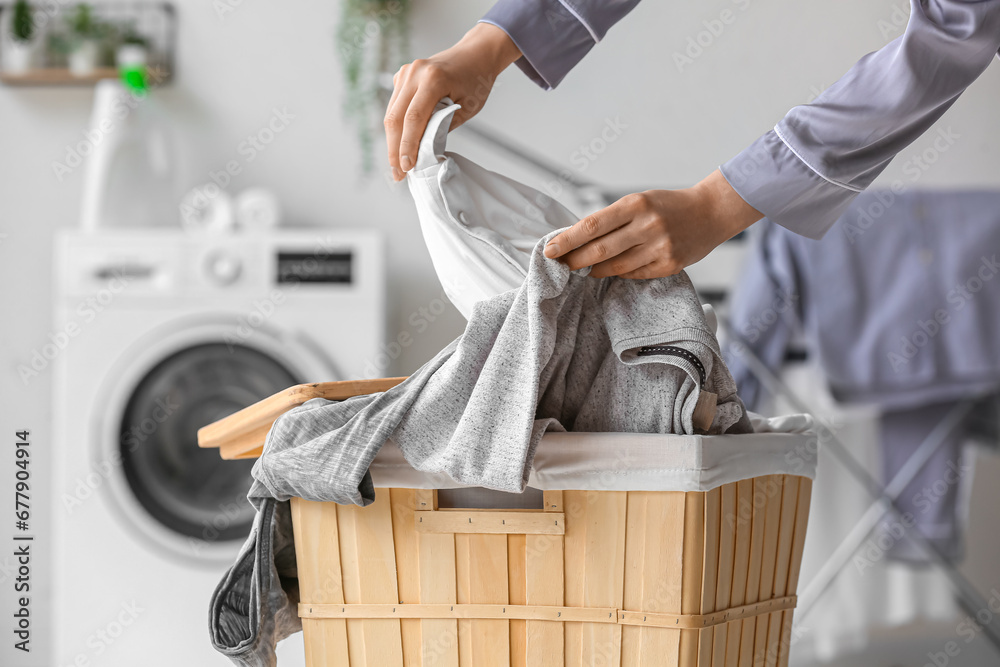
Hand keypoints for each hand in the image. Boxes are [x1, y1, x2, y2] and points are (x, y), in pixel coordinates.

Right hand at [385, 23, 520, 181]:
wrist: (475, 54)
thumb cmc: (476, 81)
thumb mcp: (467, 108)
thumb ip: (444, 125)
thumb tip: (423, 148)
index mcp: (433, 79)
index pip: (413, 118)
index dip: (408, 146)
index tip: (407, 167)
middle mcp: (414, 73)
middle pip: (396, 117)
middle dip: (394, 149)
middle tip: (397, 173)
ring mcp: (406, 73)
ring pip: (391, 113)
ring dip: (393, 141)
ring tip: (397, 164)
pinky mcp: (402, 76)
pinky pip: (395, 106)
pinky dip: (396, 127)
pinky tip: (400, 144)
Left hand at [543, 170, 762, 277]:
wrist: (711, 212)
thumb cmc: (668, 205)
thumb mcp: (640, 201)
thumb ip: (613, 219)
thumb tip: (577, 238)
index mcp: (636, 204)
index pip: (592, 225)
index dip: (567, 240)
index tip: (550, 249)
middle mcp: (648, 225)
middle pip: (600, 250)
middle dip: (575, 260)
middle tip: (561, 265)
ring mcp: (659, 247)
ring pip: (615, 267)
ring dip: (595, 270)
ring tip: (584, 269)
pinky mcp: (669, 265)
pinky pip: (634, 274)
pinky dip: (619, 273)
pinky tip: (612, 270)